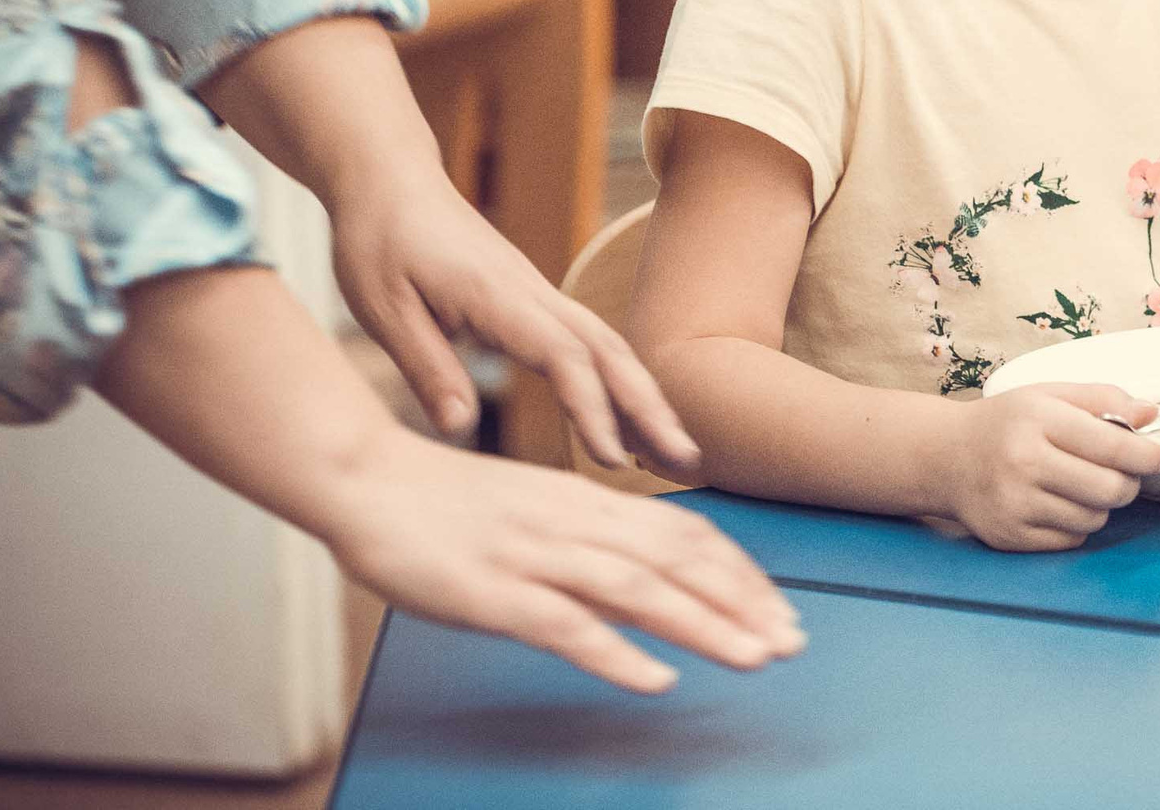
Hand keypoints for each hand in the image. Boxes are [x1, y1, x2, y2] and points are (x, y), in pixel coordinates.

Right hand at [322, 428, 804, 692]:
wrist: (366, 481)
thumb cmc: (446, 505)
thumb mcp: (535, 511)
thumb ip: (588, 538)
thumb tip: (643, 577)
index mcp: (586, 502)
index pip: (684, 535)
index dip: (739, 573)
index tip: (780, 609)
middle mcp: (574, 522)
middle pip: (677, 560)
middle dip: (743, 603)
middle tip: (793, 640)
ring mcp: (535, 555)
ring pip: (637, 590)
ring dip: (704, 625)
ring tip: (753, 656)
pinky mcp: (493, 592)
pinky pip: (563, 624)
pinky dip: (615, 654)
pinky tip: (655, 678)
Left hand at [330, 166, 698, 477]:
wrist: (389, 177)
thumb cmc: (378, 239)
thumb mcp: (383, 310)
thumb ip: (427, 367)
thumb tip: (460, 429)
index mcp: (497, 296)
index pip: (564, 356)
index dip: (593, 409)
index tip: (612, 459)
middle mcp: (532, 291)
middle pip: (609, 350)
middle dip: (651, 406)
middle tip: (687, 459)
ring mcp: (537, 292)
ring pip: (607, 344)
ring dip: (644, 394)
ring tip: (674, 448)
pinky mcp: (530, 298)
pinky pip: (588, 341)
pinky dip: (618, 378)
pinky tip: (628, 412)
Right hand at [941, 383, 1159, 551]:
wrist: (945, 457)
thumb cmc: (1006, 423)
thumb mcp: (1048, 395)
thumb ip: (1101, 399)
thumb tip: (1149, 413)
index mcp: (1037, 418)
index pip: (1110, 444)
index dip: (1144, 455)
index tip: (1157, 457)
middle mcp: (1023, 461)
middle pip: (1109, 489)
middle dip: (1128, 484)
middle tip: (1123, 474)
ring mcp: (1014, 503)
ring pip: (1093, 518)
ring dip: (1101, 505)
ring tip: (1083, 485)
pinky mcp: (1010, 536)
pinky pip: (1071, 540)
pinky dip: (1076, 525)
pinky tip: (1059, 503)